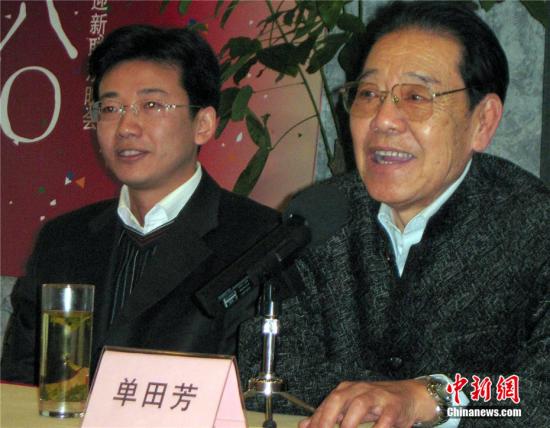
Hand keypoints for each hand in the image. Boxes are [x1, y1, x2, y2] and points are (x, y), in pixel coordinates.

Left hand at [298, 379, 435, 427]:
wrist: (410, 395)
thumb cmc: (377, 403)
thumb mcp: (350, 407)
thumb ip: (329, 415)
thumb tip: (304, 425)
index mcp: (347, 390)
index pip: (327, 403)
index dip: (317, 419)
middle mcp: (360, 390)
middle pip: (339, 399)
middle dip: (328, 418)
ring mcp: (377, 396)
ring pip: (360, 405)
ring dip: (349, 422)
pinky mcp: (394, 406)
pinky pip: (385, 419)